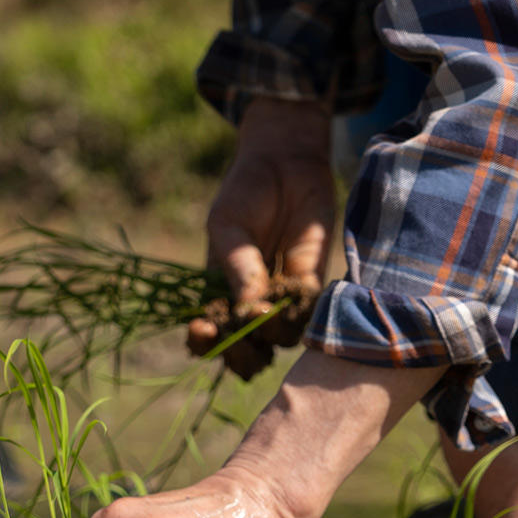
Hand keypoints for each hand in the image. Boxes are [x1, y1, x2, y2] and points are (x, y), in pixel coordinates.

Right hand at [188, 98, 334, 379]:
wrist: (286, 163)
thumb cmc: (245, 193)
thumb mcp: (230, 227)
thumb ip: (239, 269)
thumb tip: (249, 311)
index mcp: (219, 294)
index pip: (210, 336)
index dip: (205, 343)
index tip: (203, 330)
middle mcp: (251, 305)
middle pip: (246, 351)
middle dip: (241, 353)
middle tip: (242, 331)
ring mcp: (282, 299)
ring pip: (279, 339)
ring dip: (273, 331)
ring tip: (269, 306)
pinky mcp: (313, 285)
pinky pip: (309, 313)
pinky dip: (301, 310)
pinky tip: (293, 286)